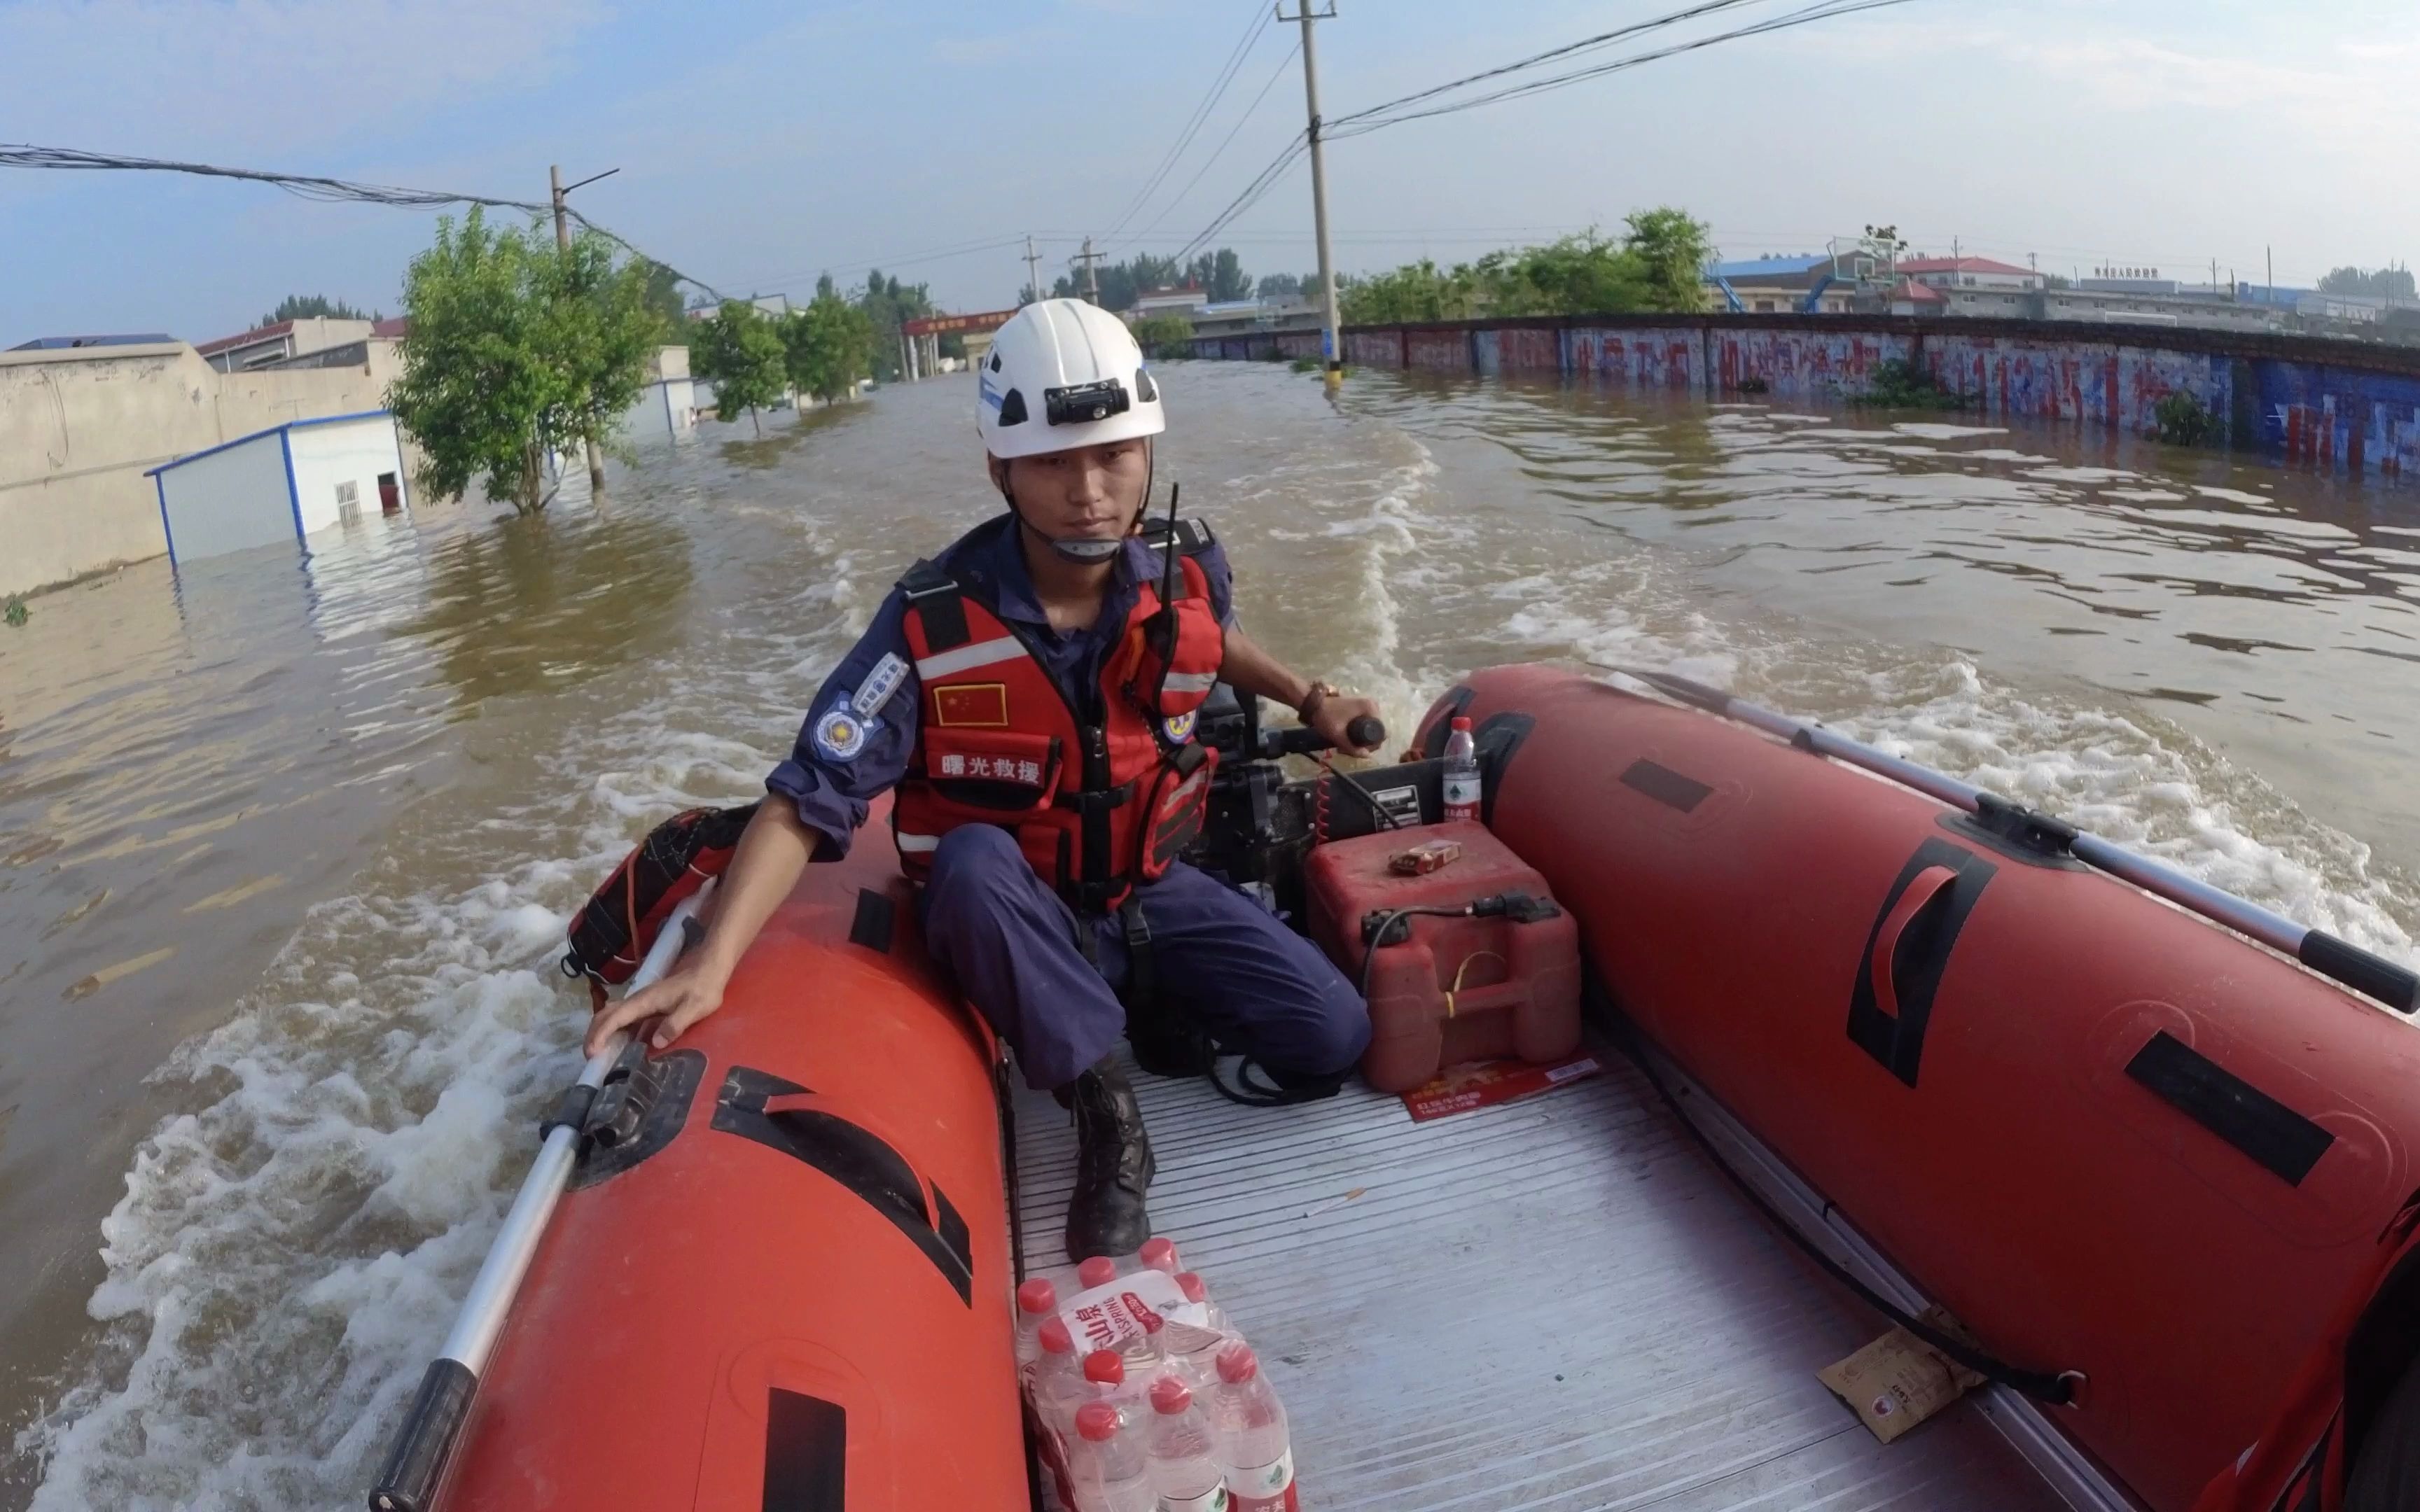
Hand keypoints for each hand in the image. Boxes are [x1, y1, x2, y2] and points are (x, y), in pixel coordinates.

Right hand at [583, 962, 726, 1057]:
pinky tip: (619, 1044)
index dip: (601, 1035)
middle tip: (590, 1057)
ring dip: (601, 1032)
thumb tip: (655, 1043)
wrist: (709, 969)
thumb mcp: (694, 1008)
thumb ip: (675, 1024)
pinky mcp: (647, 1006)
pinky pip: (623, 1018)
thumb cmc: (703, 988)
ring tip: (599, 1054)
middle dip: (594, 1034)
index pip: (615, 1017)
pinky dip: (614, 1030)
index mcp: (645, 1001)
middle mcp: (638, 1001)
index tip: (593, 1052)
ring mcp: (641, 1002)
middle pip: (606, 1015)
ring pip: (612, 1015)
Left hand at [1310, 693, 1384, 756]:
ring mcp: (1367, 708)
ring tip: (1343, 746)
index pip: (1381, 733)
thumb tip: (1367, 756)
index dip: (1371, 746)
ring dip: (1359, 741)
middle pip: (1375, 733)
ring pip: (1369, 731)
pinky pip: (1364, 726)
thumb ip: (1352, 747)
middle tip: (1346, 749)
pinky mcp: (1361, 710)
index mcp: (1371, 708)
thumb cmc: (1326, 716)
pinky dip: (1356, 734)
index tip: (1356, 750)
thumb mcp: (1337, 733)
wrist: (1313, 703)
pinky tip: (1345, 740)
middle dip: (1363, 744)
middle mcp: (1373, 706)